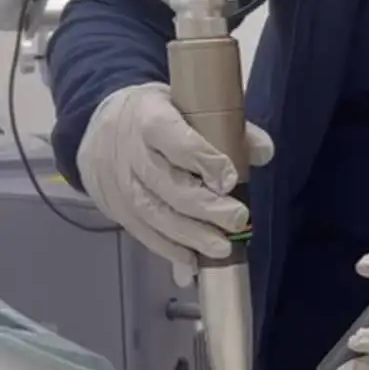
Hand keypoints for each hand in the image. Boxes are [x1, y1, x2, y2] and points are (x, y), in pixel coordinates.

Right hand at [76, 82, 273, 273]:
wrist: (103, 124)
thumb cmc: (161, 115)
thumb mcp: (190, 107)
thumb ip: (230, 129)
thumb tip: (264, 152)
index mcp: (148, 115)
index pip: (174, 139)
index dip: (202, 160)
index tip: (229, 180)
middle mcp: (127, 148)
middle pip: (165, 183)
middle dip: (204, 207)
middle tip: (238, 220)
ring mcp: (115, 179)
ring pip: (152, 212)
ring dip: (189, 236)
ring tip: (221, 249)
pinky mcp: (111, 204)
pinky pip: (140, 231)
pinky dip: (168, 249)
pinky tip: (191, 262)